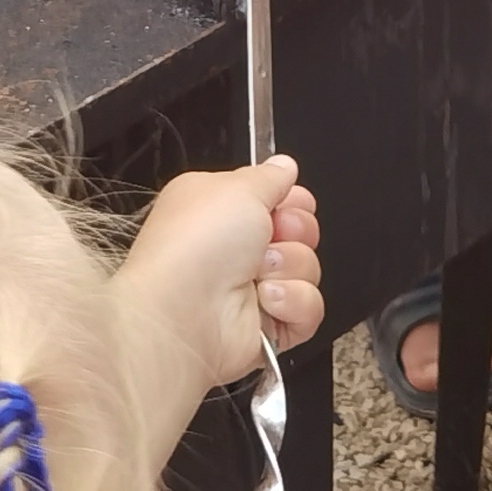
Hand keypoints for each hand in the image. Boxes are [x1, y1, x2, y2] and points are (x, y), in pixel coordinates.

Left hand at [118, 154, 324, 390]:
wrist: (183, 314)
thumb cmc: (195, 245)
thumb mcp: (236, 187)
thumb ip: (270, 176)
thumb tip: (284, 166)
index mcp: (222, 209)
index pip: (278, 198)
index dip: (291, 200)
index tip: (285, 202)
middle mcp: (236, 248)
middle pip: (300, 232)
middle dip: (294, 231)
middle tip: (270, 236)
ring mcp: (253, 288)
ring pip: (308, 268)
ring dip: (288, 267)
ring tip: (258, 273)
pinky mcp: (268, 324)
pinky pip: (308, 307)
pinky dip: (292, 302)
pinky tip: (266, 300)